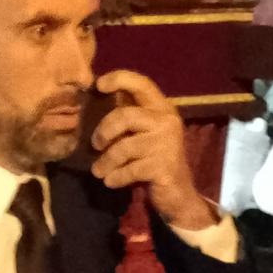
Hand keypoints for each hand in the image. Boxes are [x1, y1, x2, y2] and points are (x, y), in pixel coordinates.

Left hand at [90, 69, 213, 230]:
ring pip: (125, 147)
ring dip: (106, 161)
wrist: (178, 194)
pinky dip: (116, 177)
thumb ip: (127, 117)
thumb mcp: (144, 133)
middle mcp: (167, 122)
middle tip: (95, 144)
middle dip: (104, 130)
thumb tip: (95, 101)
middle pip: (126, 116)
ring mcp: (167, 144)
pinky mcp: (164, 167)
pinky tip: (110, 181)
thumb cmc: (154, 158)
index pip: (142, 84)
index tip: (99, 84)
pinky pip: (130, 169)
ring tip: (97, 171)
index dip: (120, 79)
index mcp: (162, 108)